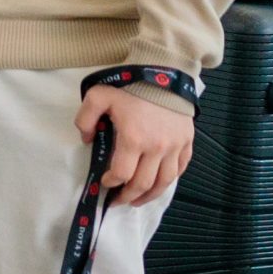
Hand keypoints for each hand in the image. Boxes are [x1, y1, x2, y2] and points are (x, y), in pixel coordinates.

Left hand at [78, 85, 193, 208]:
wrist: (165, 72)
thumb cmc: (131, 85)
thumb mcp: (98, 96)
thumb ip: (85, 119)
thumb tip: (87, 140)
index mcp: (134, 139)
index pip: (121, 174)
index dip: (111, 183)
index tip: (104, 183)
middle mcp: (156, 148)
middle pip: (143, 184)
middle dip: (128, 196)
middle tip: (118, 201)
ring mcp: (175, 147)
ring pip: (164, 181)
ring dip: (150, 195)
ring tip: (138, 201)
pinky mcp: (187, 142)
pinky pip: (181, 168)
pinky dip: (170, 180)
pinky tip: (160, 184)